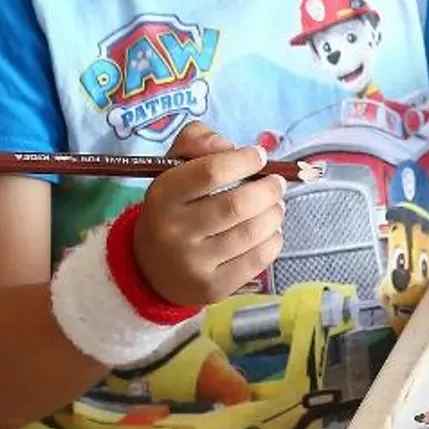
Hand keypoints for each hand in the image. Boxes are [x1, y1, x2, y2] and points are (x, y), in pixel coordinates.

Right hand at [128, 123, 284, 306]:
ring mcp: (192, 263)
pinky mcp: (212, 288)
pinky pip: (257, 260)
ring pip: (251, 232)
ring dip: (274, 214)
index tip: (260, 156)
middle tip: (278, 183)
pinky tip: (270, 231)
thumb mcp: (173, 166)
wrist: (150, 268)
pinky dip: (273, 240)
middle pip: (236, 205)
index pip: (210, 172)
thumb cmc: (173, 206)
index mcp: (162, 195)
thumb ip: (198, 140)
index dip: (244, 160)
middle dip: (268, 189)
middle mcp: (174, 231)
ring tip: (276, 205)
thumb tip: (232, 146)